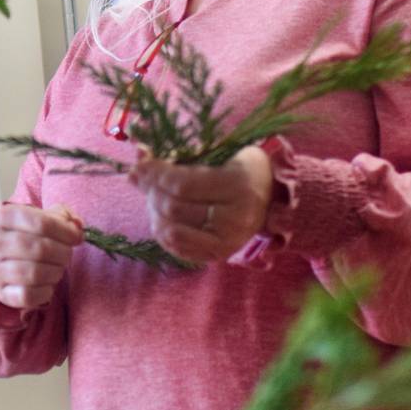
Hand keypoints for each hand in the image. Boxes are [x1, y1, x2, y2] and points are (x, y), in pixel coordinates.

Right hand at [0, 203, 84, 310]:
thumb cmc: (23, 235)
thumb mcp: (38, 217)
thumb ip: (62, 217)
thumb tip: (78, 227)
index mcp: (4, 217)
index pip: (42, 224)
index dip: (66, 232)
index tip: (76, 237)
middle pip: (40, 249)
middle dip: (63, 253)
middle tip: (67, 255)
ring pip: (35, 273)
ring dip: (56, 272)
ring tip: (58, 268)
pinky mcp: (0, 293)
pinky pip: (28, 296)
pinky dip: (45, 292)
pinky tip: (48, 285)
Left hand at [129, 146, 273, 263]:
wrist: (271, 198)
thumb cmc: (239, 169)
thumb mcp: (217, 155)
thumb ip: (180, 157)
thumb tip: (139, 154)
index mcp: (238, 185)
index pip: (182, 185)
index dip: (155, 174)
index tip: (140, 164)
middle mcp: (236, 217)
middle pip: (174, 208)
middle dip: (151, 191)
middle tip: (142, 179)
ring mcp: (229, 240)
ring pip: (173, 230)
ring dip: (153, 212)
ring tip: (151, 198)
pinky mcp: (219, 255)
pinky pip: (179, 249)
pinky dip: (162, 232)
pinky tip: (159, 217)